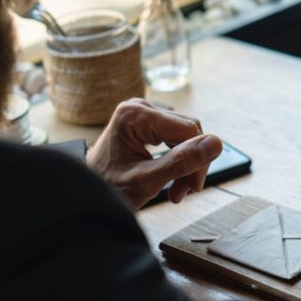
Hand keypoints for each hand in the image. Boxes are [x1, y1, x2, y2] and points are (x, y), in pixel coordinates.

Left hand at [86, 99, 222, 209]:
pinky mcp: (146, 122)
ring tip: (176, 191)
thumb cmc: (107, 189)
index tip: (192, 188)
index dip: (198, 159)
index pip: (189, 130)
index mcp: (135, 115)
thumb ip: (182, 162)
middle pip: (188, 131)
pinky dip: (177, 160)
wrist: (83, 194)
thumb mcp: (147, 181)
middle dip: (191, 164)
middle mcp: (140, 107)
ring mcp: (143, 113)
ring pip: (185, 135)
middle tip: (183, 192)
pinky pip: (175, 137)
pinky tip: (171, 180)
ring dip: (186, 165)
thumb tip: (217, 143)